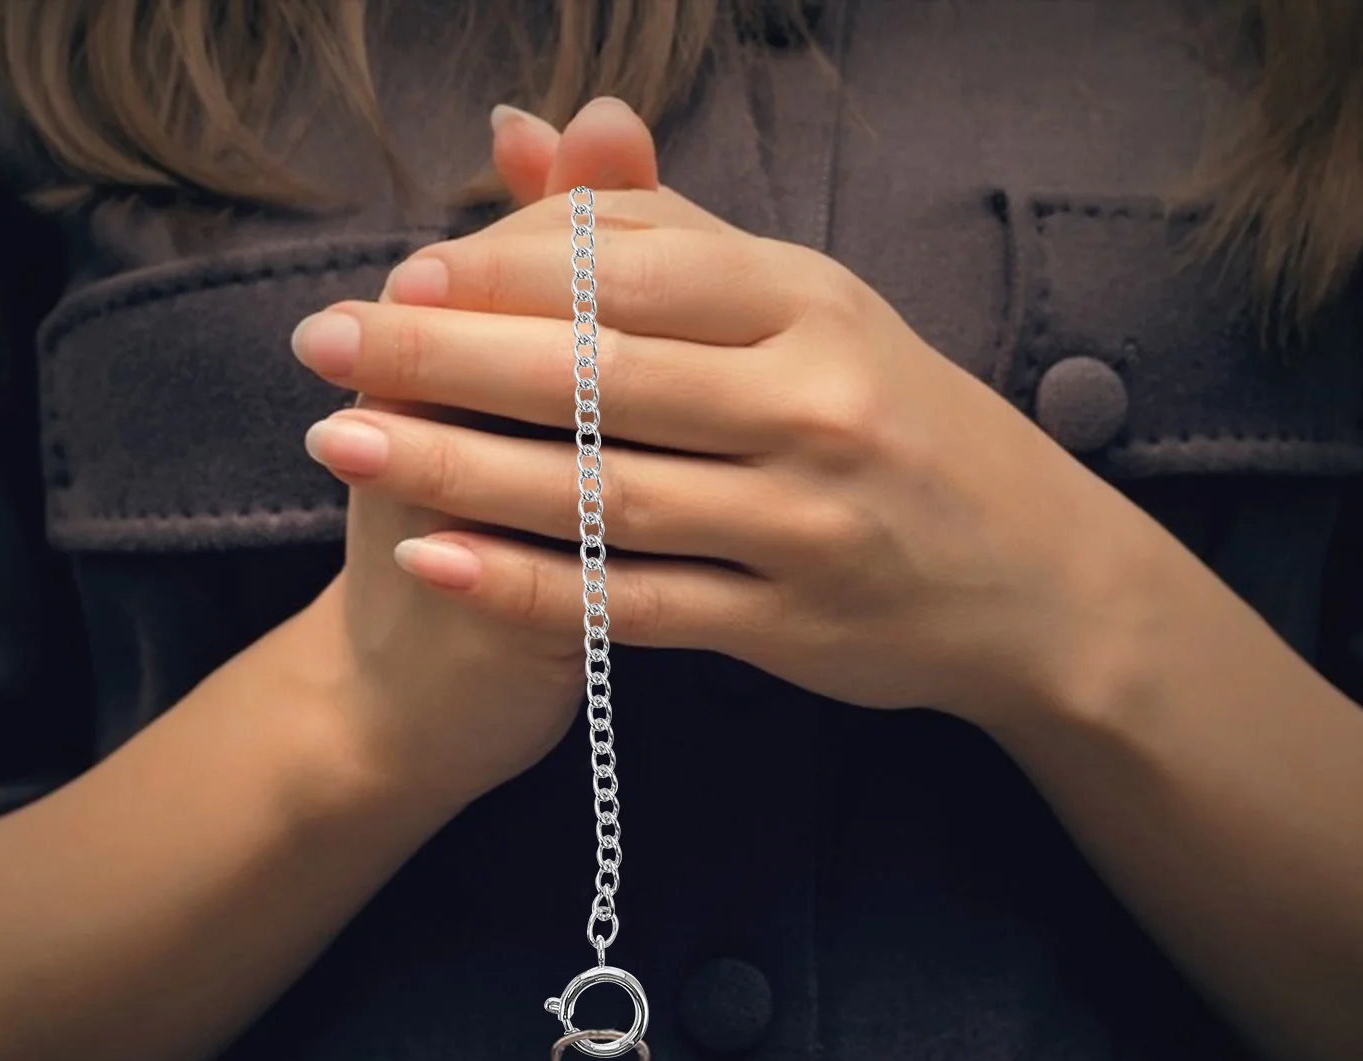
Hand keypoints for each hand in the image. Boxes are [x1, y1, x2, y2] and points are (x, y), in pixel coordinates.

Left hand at [295, 99, 1168, 733]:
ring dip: (460, 466)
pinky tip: (432, 562)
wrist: (1039, 580)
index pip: (633, 265)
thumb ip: (675, 236)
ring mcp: (803, 521)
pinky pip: (634, 601)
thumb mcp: (818, 313)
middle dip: (445, 354)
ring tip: (343, 443)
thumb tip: (538, 135)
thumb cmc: (907, 429)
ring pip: (605, 489)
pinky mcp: (789, 622)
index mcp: (814, 301)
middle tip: (324, 344)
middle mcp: (813, 401)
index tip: (396, 277)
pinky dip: (529, 584)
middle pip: (599, 368)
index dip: (499, 269)